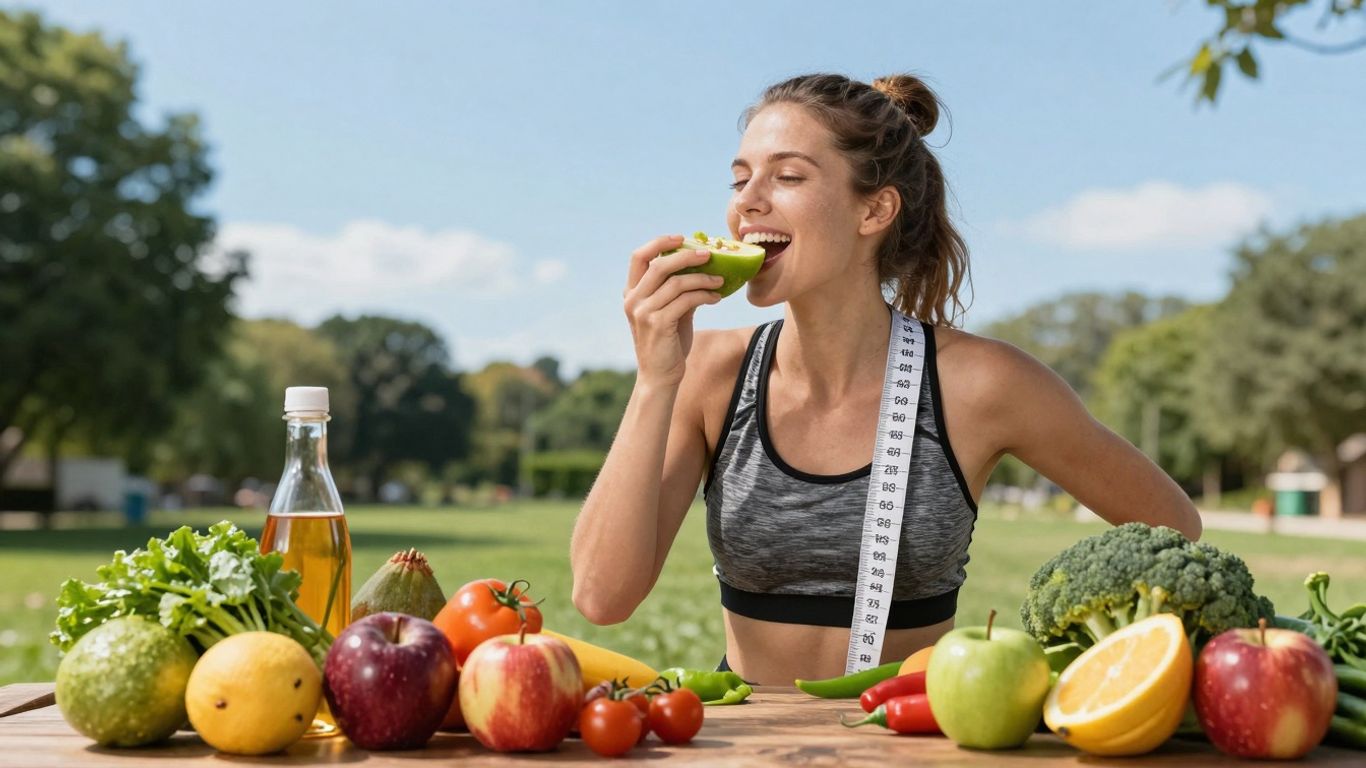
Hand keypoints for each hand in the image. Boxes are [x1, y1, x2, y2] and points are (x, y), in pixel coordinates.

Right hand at [624, 234, 723, 387]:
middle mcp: (633, 300)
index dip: (659, 243)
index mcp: (632, 293)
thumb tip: (702, 268)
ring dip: (702, 278)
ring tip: (719, 280)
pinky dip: (704, 295)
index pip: (639, 257)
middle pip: (659, 265)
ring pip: (676, 282)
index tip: (682, 239)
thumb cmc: (667, 343)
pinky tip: (716, 297)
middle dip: (686, 256)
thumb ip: (678, 290)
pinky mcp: (658, 324)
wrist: (659, 376)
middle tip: (709, 254)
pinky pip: (686, 300)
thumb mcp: (670, 311)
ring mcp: (644, 312)